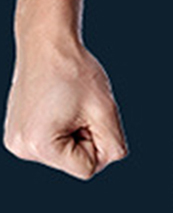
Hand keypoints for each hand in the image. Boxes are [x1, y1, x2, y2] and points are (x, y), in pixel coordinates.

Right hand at [3, 38, 128, 179]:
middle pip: (76, 161)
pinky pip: (54, 140)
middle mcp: (22, 149)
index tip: (90, 115)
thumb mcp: (105, 110)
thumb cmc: (75, 72)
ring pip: (66, 151)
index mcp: (39, 146)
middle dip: (87, 135)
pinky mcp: (19, 132)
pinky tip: (59, 103)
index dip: (99, 141)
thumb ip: (114, 143)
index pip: (87, 168)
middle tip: (79, 105)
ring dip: (76, 130)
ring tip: (68, 103)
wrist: (48, 45)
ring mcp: (17, 141)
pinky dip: (64, 125)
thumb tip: (112, 159)